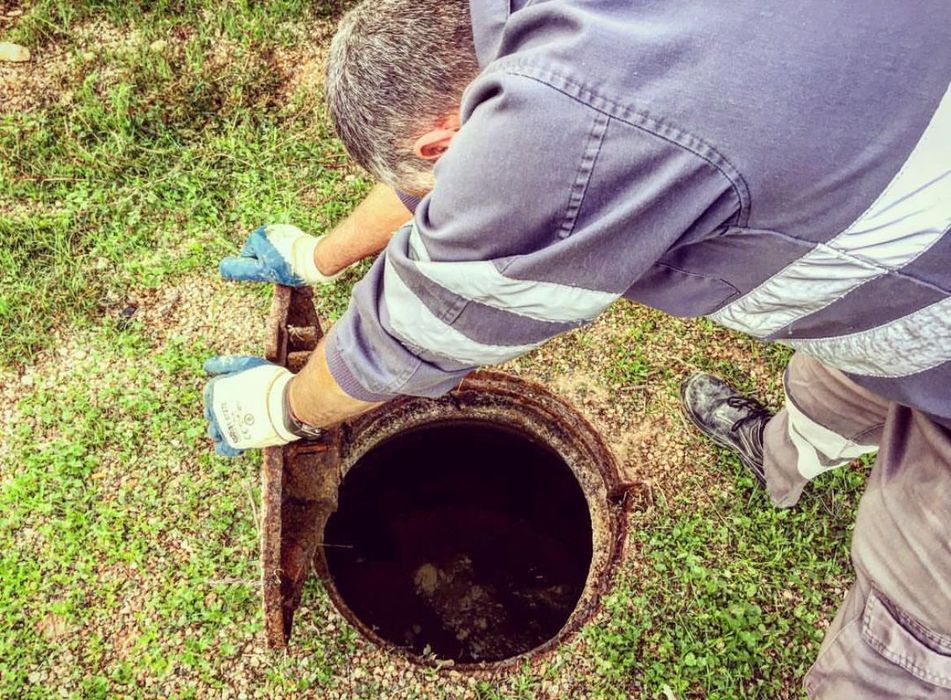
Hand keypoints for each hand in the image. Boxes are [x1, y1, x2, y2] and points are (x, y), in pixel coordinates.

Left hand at [203, 355, 299, 456]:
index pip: (209, 393)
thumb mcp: (248, 364)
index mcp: (214, 390)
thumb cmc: (270, 381)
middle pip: (211, 412)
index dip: (221, 394)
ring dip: (223, 428)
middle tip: (239, 409)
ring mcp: (223, 427)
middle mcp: (214, 409)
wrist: (285, 404)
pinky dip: (228, 446)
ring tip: (240, 425)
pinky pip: (224, 448)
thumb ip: (226, 364)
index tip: (234, 395)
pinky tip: (239, 441)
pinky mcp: (234, 442)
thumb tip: (207, 365)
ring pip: (215, 431)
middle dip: (220, 412)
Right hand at [219, 225, 343, 285]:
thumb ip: (241, 269)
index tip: (272, 270)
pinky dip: (289, 253)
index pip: (249, 257)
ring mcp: (281, 230)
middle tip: (282, 269)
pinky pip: (285, 247)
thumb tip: (222, 268)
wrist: (314, 258)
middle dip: (269, 262)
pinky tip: (297, 258)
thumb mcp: (262, 270)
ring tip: (291, 264)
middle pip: (262, 253)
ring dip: (280, 258)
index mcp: (256, 237)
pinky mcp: (293, 233)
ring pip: (274, 251)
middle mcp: (267, 230)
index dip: (259, 268)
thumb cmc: (288, 265)